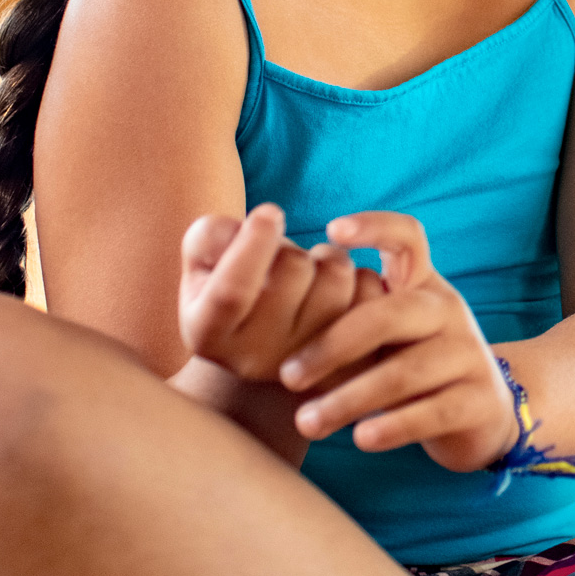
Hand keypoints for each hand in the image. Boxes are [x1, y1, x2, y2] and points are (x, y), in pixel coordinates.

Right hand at [179, 204, 379, 387]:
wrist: (266, 337)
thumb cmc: (233, 282)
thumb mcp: (204, 259)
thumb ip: (210, 235)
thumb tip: (254, 224)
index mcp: (208, 334)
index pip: (231, 292)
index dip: (252, 245)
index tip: (270, 210)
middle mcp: (255, 359)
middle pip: (293, 270)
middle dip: (290, 246)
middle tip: (278, 260)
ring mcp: (306, 365)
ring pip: (336, 275)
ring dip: (326, 257)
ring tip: (307, 277)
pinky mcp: (352, 359)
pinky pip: (369, 289)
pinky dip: (358, 274)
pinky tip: (337, 294)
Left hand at [277, 210, 518, 472]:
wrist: (481, 413)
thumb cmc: (411, 363)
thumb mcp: (386, 330)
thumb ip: (346, 311)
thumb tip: (273, 292)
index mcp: (422, 285)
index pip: (408, 238)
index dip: (375, 227)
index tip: (332, 232)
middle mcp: (448, 311)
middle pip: (391, 314)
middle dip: (332, 345)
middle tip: (288, 376)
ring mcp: (468, 356)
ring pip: (405, 372)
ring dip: (349, 399)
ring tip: (306, 423)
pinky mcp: (479, 401)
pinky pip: (432, 412)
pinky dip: (393, 426)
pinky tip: (361, 439)